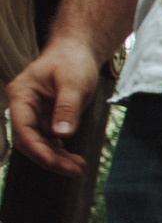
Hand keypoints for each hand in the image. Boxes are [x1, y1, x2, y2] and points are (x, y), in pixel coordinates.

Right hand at [7, 36, 102, 172]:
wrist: (77, 52)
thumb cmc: (73, 61)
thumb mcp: (74, 83)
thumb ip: (67, 107)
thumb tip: (61, 134)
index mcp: (21, 94)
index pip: (22, 128)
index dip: (37, 149)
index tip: (56, 163)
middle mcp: (23, 106)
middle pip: (27, 140)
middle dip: (49, 158)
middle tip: (75, 171)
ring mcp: (33, 113)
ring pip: (38, 143)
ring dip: (55, 158)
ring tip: (79, 168)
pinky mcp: (45, 118)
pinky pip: (47, 140)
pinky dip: (59, 152)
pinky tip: (74, 159)